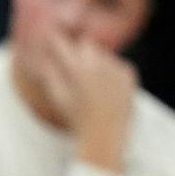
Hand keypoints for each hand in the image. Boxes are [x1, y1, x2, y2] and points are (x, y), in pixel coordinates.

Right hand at [28, 30, 138, 171]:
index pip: (64, 44)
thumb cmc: (76, 117)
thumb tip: (45, 57)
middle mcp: (98, 65)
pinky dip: (111, 71)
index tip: (55, 41)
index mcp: (77, 69)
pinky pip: (118, 64)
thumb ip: (51, 73)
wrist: (105, 134)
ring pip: (104, 54)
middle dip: (80, 50)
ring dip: (96, 61)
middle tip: (75, 64)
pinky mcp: (129, 73)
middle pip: (87, 45)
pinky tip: (106, 89)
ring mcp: (116, 68)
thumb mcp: (58, 96)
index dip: (58, 41)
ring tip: (92, 85)